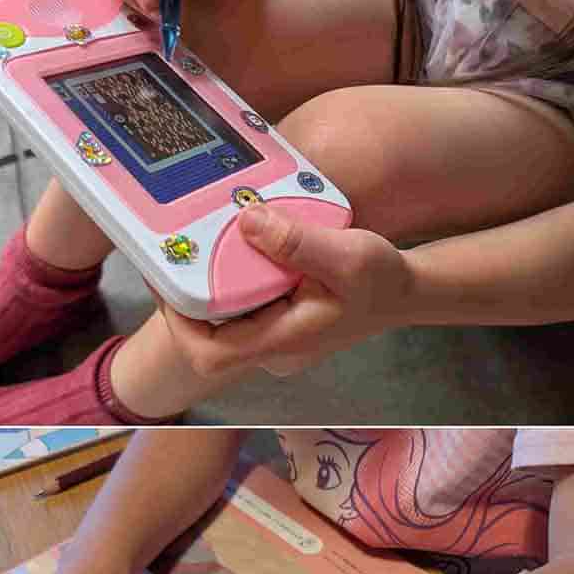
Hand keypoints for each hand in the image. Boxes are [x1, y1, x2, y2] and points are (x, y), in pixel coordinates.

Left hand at [157, 203, 417, 378]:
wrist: (408, 291)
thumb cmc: (383, 280)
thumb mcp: (350, 255)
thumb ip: (298, 242)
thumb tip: (246, 220)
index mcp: (284, 341)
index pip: (208, 353)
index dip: (177, 322)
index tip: (166, 279)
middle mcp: (273, 349)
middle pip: (206, 336)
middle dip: (183, 295)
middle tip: (173, 248)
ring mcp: (275, 340)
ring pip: (221, 322)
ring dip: (204, 286)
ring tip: (195, 243)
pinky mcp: (279, 325)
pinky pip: (240, 310)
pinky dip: (227, 283)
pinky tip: (230, 249)